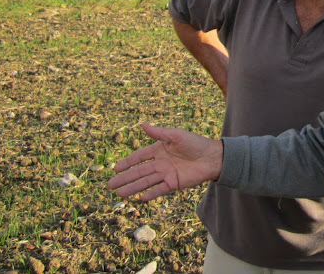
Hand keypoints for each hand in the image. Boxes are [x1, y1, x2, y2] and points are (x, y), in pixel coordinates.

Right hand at [107, 122, 222, 200]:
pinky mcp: (174, 183)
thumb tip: (142, 124)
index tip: (115, 168)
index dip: (127, 162)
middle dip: (125, 178)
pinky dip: (150, 194)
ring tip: (119, 193)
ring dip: (133, 187)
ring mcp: (166, 174)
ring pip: (146, 182)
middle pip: (139, 171)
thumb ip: (159, 133)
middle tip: (110, 185)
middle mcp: (160, 163)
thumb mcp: (176, 135)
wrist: (212, 157)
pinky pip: (159, 189)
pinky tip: (140, 198)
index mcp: (159, 149)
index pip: (139, 156)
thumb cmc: (195, 143)